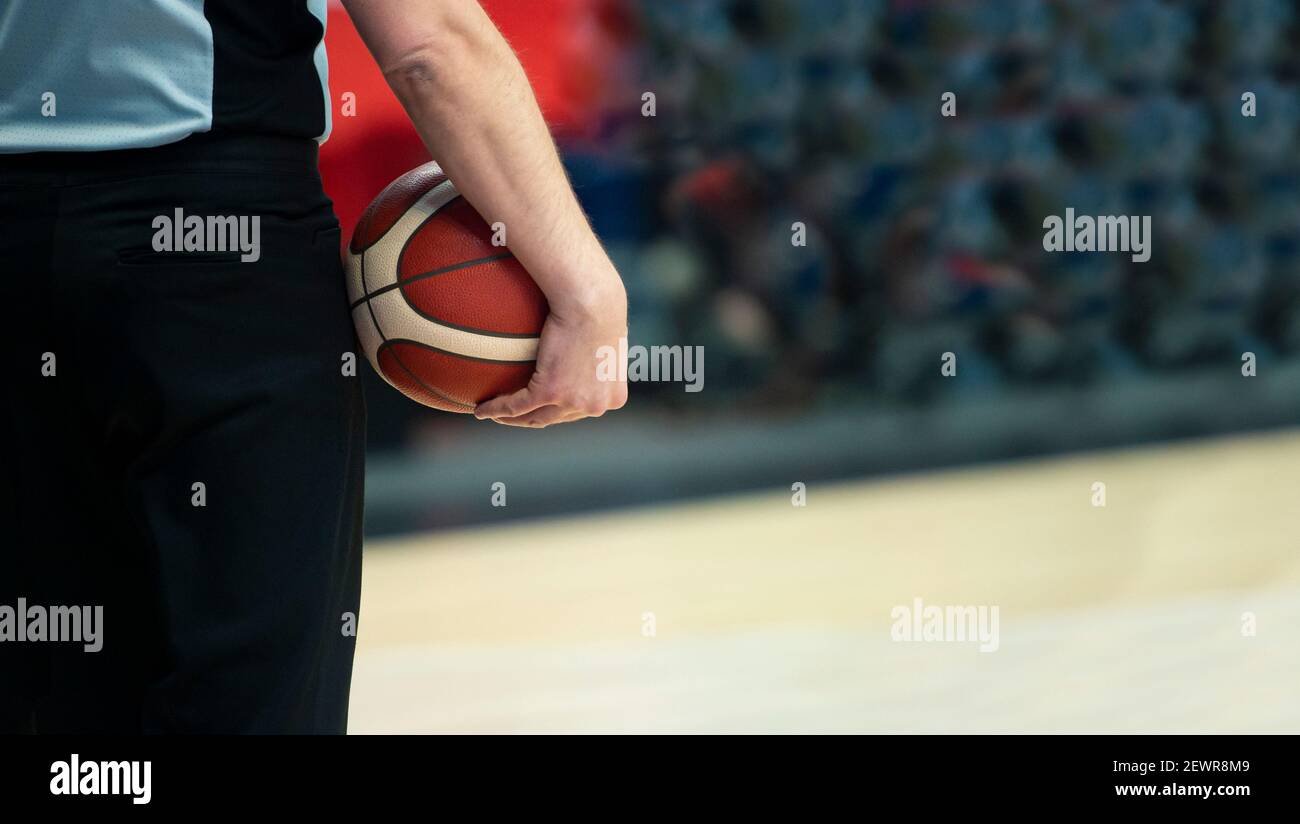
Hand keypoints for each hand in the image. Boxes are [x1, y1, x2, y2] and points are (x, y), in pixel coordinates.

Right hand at [475, 281, 627, 426]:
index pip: (582, 411)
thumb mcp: (606, 338)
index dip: (558, 411)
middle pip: (556, 418)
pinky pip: (516, 406)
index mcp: (613, 396)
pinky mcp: (550, 392)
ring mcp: (573, 401)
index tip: (540, 405)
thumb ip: (598, 354)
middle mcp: (595, 405)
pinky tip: (481, 409)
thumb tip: (584, 347)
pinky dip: (496, 409)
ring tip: (493, 414)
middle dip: (532, 418)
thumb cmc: (599, 307)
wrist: (592, 301)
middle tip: (511, 413)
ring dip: (510, 419)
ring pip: (535, 417)